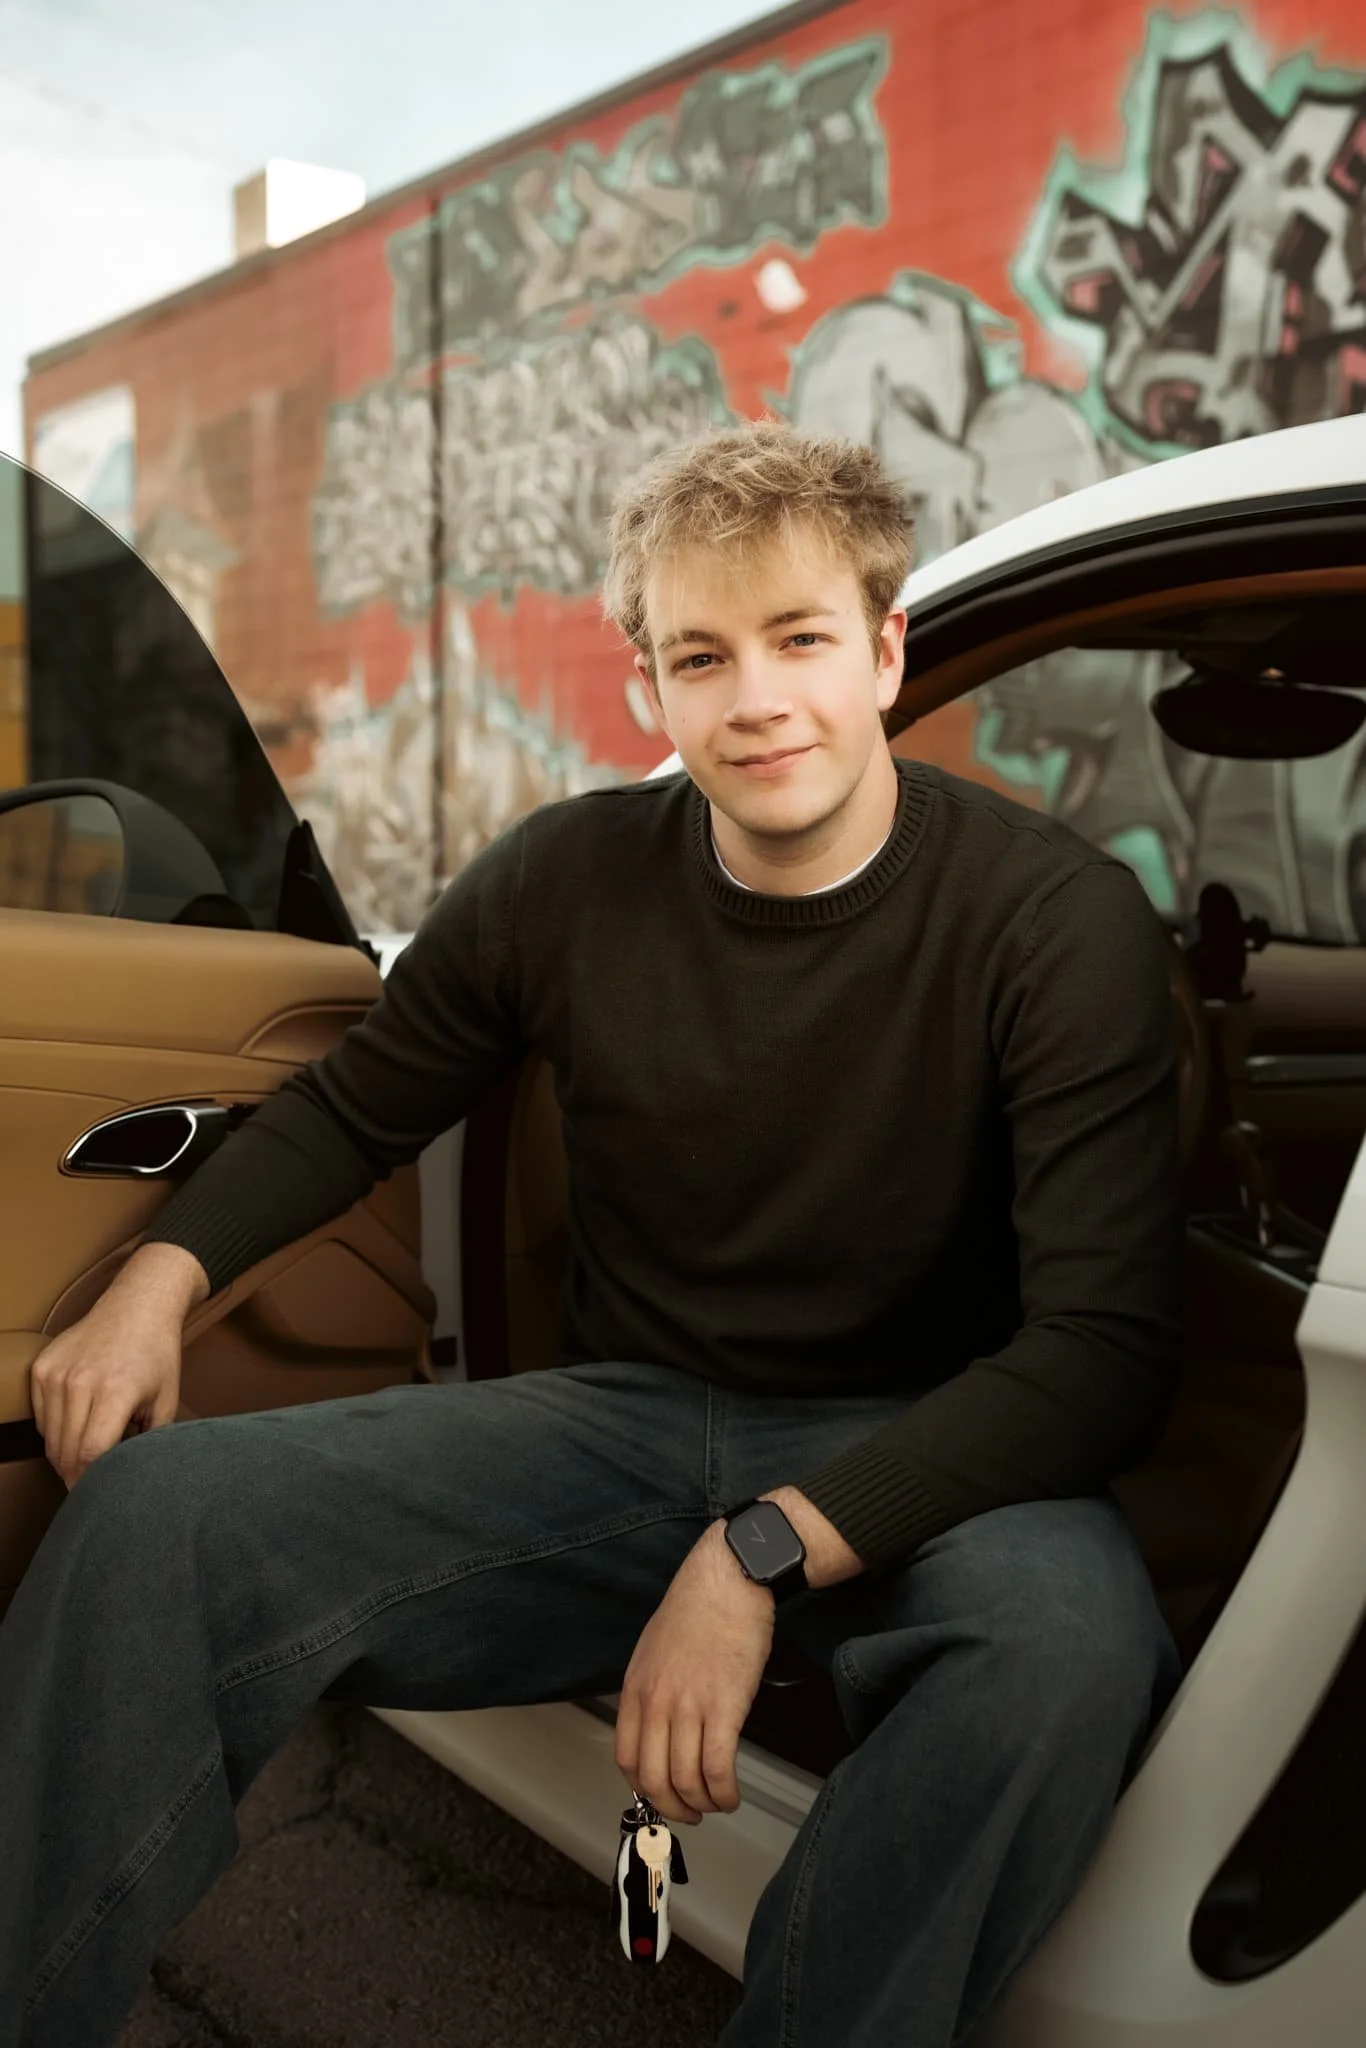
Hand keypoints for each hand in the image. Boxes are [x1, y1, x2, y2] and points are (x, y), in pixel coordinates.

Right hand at [30, 1242, 207, 1488]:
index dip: (92, 1480)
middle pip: (66, 1450)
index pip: (92, 1453)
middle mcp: (80, 1382)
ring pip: (50, 1437)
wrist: (136, 1307)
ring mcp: (56, 1373)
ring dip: (64, 1456)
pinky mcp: (42, 1368)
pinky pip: (42, 1417)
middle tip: (89, 1487)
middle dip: (76, 1475)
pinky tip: (77, 1426)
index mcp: (115, 1391)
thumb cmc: (157, 1355)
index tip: (97, 1494)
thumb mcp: (167, 1400)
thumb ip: (150, 1441)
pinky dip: (55, 1430)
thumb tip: (132, 1476)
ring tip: (85, 1458)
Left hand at [615, 1522, 774, 1826]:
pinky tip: (733, 1794)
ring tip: (717, 1803)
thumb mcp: (657, 1648)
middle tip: (690, 1814)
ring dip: (703, 1805)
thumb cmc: (699, 1608)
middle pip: (654, 1779)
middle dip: (673, 1809)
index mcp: (637, 1688)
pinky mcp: (725, 1707)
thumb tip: (660, 1726)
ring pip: (686, 1781)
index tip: (660, 1797)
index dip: (643, 1789)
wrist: (729, 1578)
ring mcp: (689, 1706)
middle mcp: (657, 1702)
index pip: (626, 1759)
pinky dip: (725, 1793)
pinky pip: (718, 1768)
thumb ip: (653, 1689)